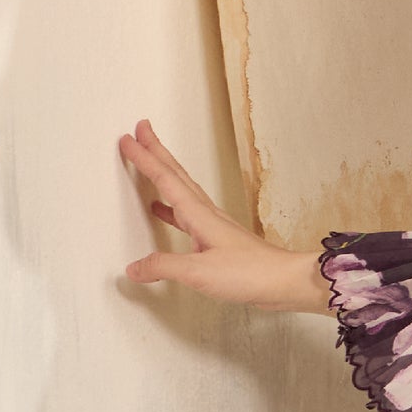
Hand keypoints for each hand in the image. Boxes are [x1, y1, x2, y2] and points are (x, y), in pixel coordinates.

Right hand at [116, 119, 327, 312]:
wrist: (284, 281)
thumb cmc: (251, 273)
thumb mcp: (199, 272)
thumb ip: (163, 267)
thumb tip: (135, 267)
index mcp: (199, 214)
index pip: (165, 179)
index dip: (144, 159)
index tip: (128, 140)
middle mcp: (206, 214)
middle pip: (176, 174)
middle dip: (156, 151)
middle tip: (141, 130)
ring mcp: (213, 225)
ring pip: (182, 190)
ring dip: (164, 173)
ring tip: (149, 162)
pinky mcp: (218, 240)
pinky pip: (187, 214)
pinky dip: (171, 208)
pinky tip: (163, 212)